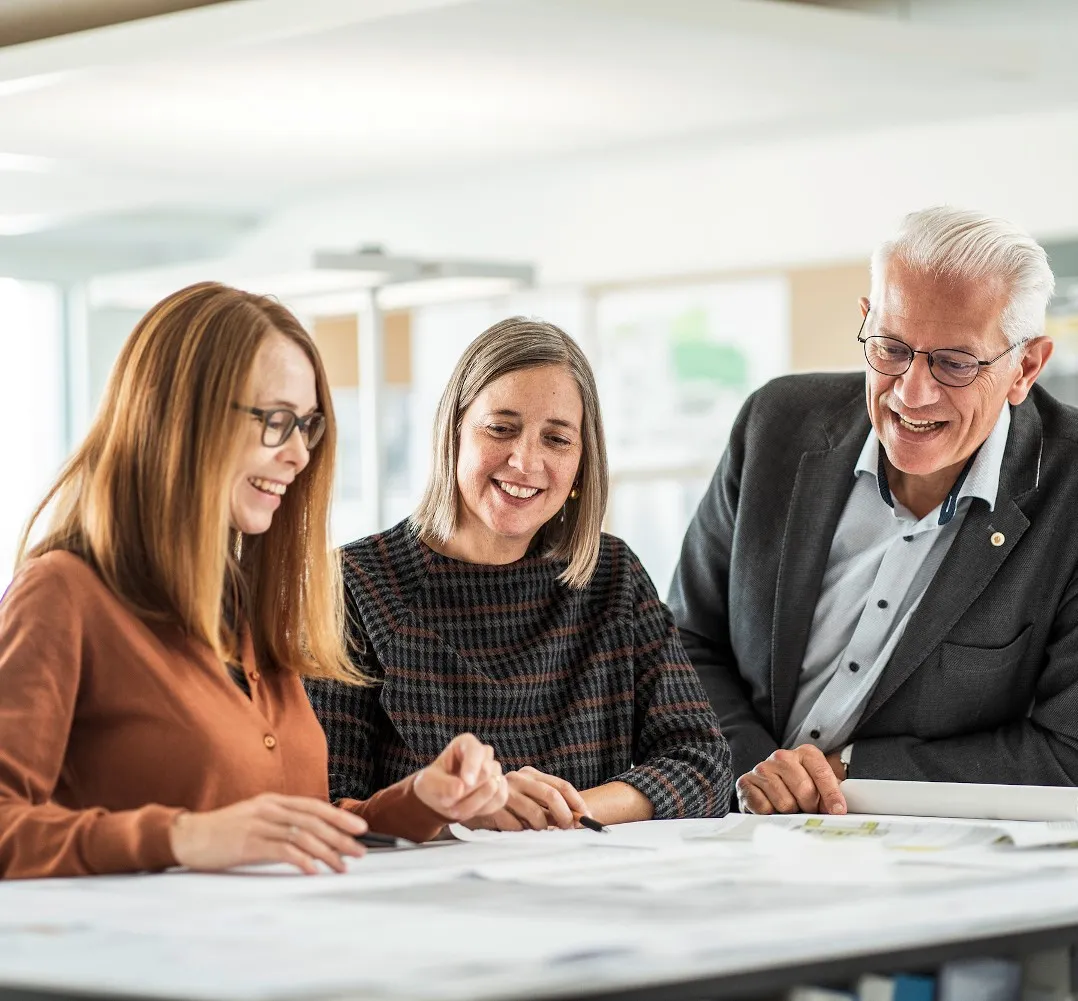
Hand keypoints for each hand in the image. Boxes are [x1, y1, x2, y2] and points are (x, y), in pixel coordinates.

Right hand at [168, 793, 367, 873]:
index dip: (339, 817)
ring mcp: (260, 824)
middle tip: (360, 851)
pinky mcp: (249, 843)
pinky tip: (314, 870)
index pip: (314, 806)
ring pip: (304, 835)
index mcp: (273, 801)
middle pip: (314, 820)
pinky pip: (283, 850)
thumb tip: (310, 836)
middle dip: (341, 836)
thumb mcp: (255, 820)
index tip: (359, 829)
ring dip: (327, 852)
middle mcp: (270, 809)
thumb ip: (279, 823)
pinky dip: (302, 860)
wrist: (188, 836)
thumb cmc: (223, 832)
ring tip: (342, 866)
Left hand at [412, 732, 508, 821]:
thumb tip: (460, 788)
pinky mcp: (500, 787)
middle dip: (469, 791)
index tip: (466, 782)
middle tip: (450, 803)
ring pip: (494, 787)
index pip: (476, 751)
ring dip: (474, 803)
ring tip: (456, 809)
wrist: (441, 800)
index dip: (472, 766)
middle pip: (487, 770)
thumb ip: (443, 785)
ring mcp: (494, 770)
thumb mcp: (428, 784)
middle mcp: (483, 754)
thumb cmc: (433, 785)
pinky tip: (470, 810)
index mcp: (465, 744)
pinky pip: (500, 798)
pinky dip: (484, 808)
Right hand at [464, 766, 588, 831]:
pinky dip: (524, 833)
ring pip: (535, 814)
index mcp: (530, 774)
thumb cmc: (506, 804)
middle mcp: (518, 778)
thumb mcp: (528, 798)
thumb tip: (578, 820)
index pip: (560, 786)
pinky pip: (516, 826)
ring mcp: (505, 792)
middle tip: (568, 829)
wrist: (469, 801)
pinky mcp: (493, 808)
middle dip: (565, 816)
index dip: (577, 802)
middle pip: (551, 796)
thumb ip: (549, 807)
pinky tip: (521, 833)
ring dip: (544, 829)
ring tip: (542, 834)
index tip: (587, 817)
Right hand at [736, 744, 846, 815]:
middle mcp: (782, 756)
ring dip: (789, 812)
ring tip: (789, 808)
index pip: (821, 772)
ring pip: (784, 802)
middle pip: (804, 789)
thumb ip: (833, 794)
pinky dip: (770, 814)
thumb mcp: (819, 787)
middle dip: (809, 807)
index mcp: (805, 753)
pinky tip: (772, 808)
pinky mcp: (745, 782)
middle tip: (808, 810)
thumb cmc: (797, 790)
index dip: (831, 794)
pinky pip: (764, 807)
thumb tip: (841, 810)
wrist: (767, 790)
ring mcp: (762, 768)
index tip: (838, 811)